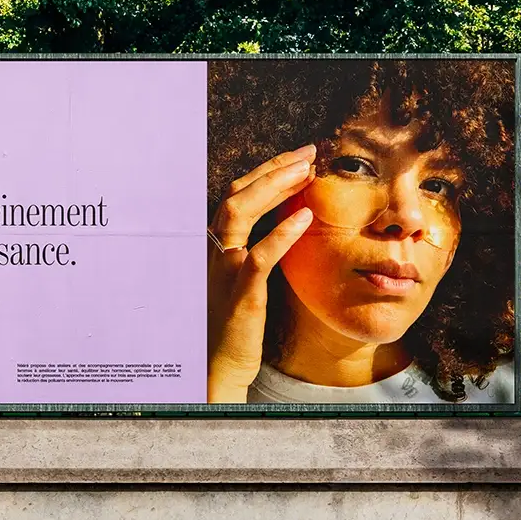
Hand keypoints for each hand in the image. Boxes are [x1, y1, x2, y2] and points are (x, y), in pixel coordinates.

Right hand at [207, 145, 316, 402]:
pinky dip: (282, 233)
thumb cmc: (231, 326)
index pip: (236, 195)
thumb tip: (282, 226)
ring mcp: (223, 269)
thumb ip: (251, 252)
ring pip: (241, 212)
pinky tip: (305, 217)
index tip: (297, 159)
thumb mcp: (238, 281)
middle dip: (274, 168)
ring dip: (275, 187)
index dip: (266, 173)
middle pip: (237, 194)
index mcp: (213, 245)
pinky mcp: (240, 292)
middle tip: (308, 153)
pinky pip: (260, 255)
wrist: (215, 366)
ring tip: (306, 172)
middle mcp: (212, 250)